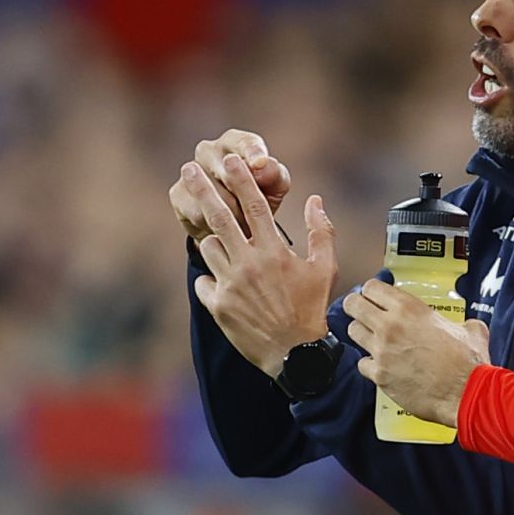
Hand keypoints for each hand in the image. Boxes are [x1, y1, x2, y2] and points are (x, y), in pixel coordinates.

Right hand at [169, 129, 291, 242]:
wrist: (234, 225)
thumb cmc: (259, 196)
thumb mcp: (275, 187)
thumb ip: (275, 174)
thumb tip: (262, 166)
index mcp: (235, 141)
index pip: (245, 142)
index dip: (252, 152)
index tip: (259, 163)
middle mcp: (208, 150)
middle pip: (228, 171)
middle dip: (245, 197)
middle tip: (255, 215)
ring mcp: (190, 170)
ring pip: (214, 195)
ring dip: (233, 215)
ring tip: (243, 224)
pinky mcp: (178, 193)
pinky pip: (198, 212)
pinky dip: (213, 225)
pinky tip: (221, 230)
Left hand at [183, 153, 337, 376]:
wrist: (295, 354)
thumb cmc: (312, 307)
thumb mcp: (324, 268)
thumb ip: (321, 231)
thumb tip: (315, 199)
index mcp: (274, 250)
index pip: (255, 205)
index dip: (242, 179)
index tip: (230, 159)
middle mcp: (248, 263)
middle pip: (219, 216)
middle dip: (203, 188)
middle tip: (189, 169)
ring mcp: (230, 285)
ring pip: (208, 246)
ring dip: (212, 239)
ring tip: (221, 241)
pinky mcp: (218, 306)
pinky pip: (204, 281)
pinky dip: (212, 278)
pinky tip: (224, 283)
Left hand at [343, 280, 490, 426]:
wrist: (465, 393)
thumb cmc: (467, 362)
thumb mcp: (471, 330)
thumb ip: (464, 323)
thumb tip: (468, 327)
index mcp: (410, 309)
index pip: (372, 287)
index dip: (372, 290)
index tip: (375, 296)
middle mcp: (391, 326)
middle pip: (353, 305)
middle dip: (356, 306)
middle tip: (362, 311)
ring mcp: (382, 351)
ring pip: (353, 332)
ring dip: (361, 333)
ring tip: (372, 338)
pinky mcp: (379, 375)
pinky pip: (362, 364)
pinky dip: (369, 364)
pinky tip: (381, 365)